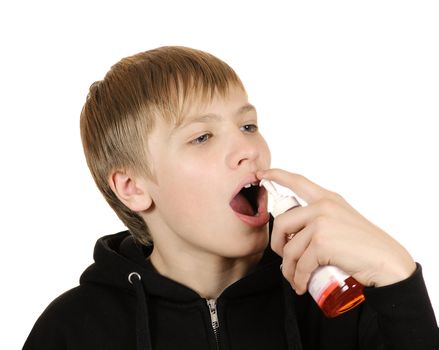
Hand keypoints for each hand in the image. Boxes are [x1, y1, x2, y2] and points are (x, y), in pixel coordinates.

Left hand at [257, 168, 415, 293]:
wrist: (387, 262)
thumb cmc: (365, 246)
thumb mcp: (343, 220)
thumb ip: (321, 219)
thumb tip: (295, 235)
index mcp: (328, 198)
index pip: (297, 181)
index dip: (277, 175)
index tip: (262, 174)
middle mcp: (323, 206)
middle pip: (281, 222)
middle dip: (278, 245)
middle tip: (285, 260)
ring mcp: (322, 223)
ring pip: (289, 248)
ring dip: (288, 269)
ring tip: (295, 279)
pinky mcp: (321, 242)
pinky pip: (300, 264)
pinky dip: (298, 279)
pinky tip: (302, 285)